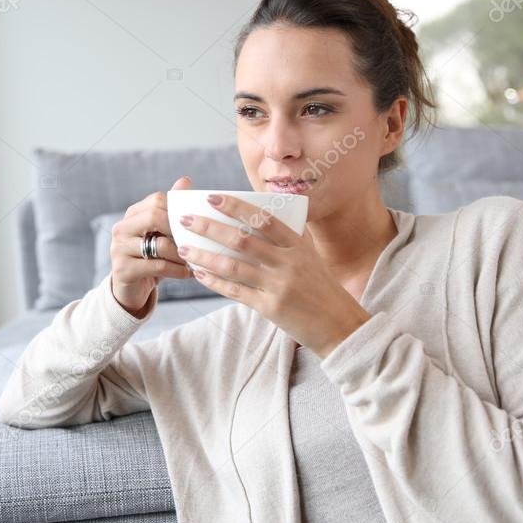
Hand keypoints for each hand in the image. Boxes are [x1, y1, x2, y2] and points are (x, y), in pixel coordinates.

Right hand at [109, 176, 193, 317]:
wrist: (133, 289)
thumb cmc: (153, 257)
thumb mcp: (163, 233)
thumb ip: (172, 208)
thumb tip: (185, 180)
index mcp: (133, 214)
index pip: (158, 200)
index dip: (179, 210)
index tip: (196, 223)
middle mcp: (122, 228)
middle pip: (155, 216)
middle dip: (180, 230)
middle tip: (197, 241)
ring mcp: (119, 248)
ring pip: (160, 245)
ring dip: (183, 254)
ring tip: (196, 259)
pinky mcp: (123, 269)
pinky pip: (158, 266)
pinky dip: (179, 270)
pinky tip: (190, 273)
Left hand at [177, 193, 371, 357]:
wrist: (338, 324)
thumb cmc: (319, 286)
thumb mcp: (308, 257)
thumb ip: (285, 240)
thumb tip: (253, 219)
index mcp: (297, 244)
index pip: (263, 218)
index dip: (235, 206)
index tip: (211, 197)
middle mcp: (288, 262)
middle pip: (242, 239)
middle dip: (209, 228)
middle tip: (186, 220)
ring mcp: (279, 285)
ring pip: (233, 266)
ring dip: (204, 256)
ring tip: (184, 248)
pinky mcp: (271, 307)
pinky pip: (236, 292)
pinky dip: (215, 282)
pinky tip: (199, 274)